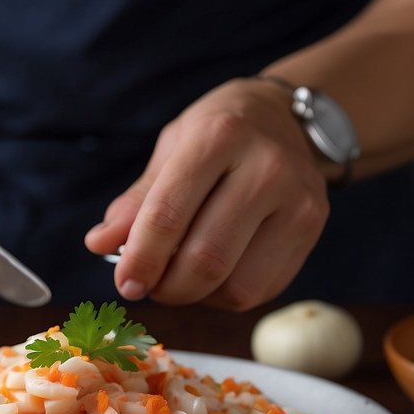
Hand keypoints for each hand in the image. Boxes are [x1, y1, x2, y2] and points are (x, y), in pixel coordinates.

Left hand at [84, 77, 329, 310]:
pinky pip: (260, 290)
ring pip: (236, 286)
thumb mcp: (173, 148)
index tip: (125, 283)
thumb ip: (138, 200)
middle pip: (205, 260)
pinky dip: (226, 295)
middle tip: (150, 286)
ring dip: (197, 296)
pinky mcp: (313, 229)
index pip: (168, 215)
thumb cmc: (220, 133)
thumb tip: (99, 244)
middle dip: (167, 288)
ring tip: (182, 277)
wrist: (288, 117)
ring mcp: (298, 201)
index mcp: (219, 136)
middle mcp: (266, 167)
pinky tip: (217, 272)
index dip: (140, 259)